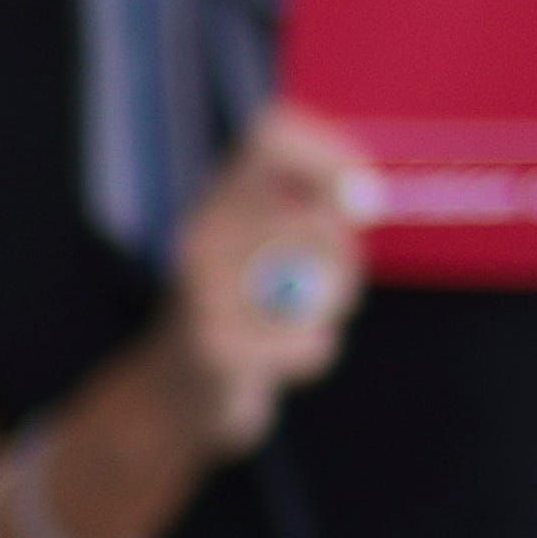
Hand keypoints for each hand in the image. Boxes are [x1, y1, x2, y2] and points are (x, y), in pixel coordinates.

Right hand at [153, 106, 376, 453]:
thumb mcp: (274, 257)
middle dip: (343, 257)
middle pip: (314, 220)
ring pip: (319, 287)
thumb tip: (363, 198)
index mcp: (215, 204)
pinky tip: (278, 364)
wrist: (173, 397)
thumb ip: (317, 221)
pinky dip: (313, 355)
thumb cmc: (240, 318)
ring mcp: (203, 294)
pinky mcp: (217, 351)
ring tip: (299, 328)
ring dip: (328, 310)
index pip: (268, 139)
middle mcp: (201, 236)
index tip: (360, 194)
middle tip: (339, 290)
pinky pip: (309, 344)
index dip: (326, 154)